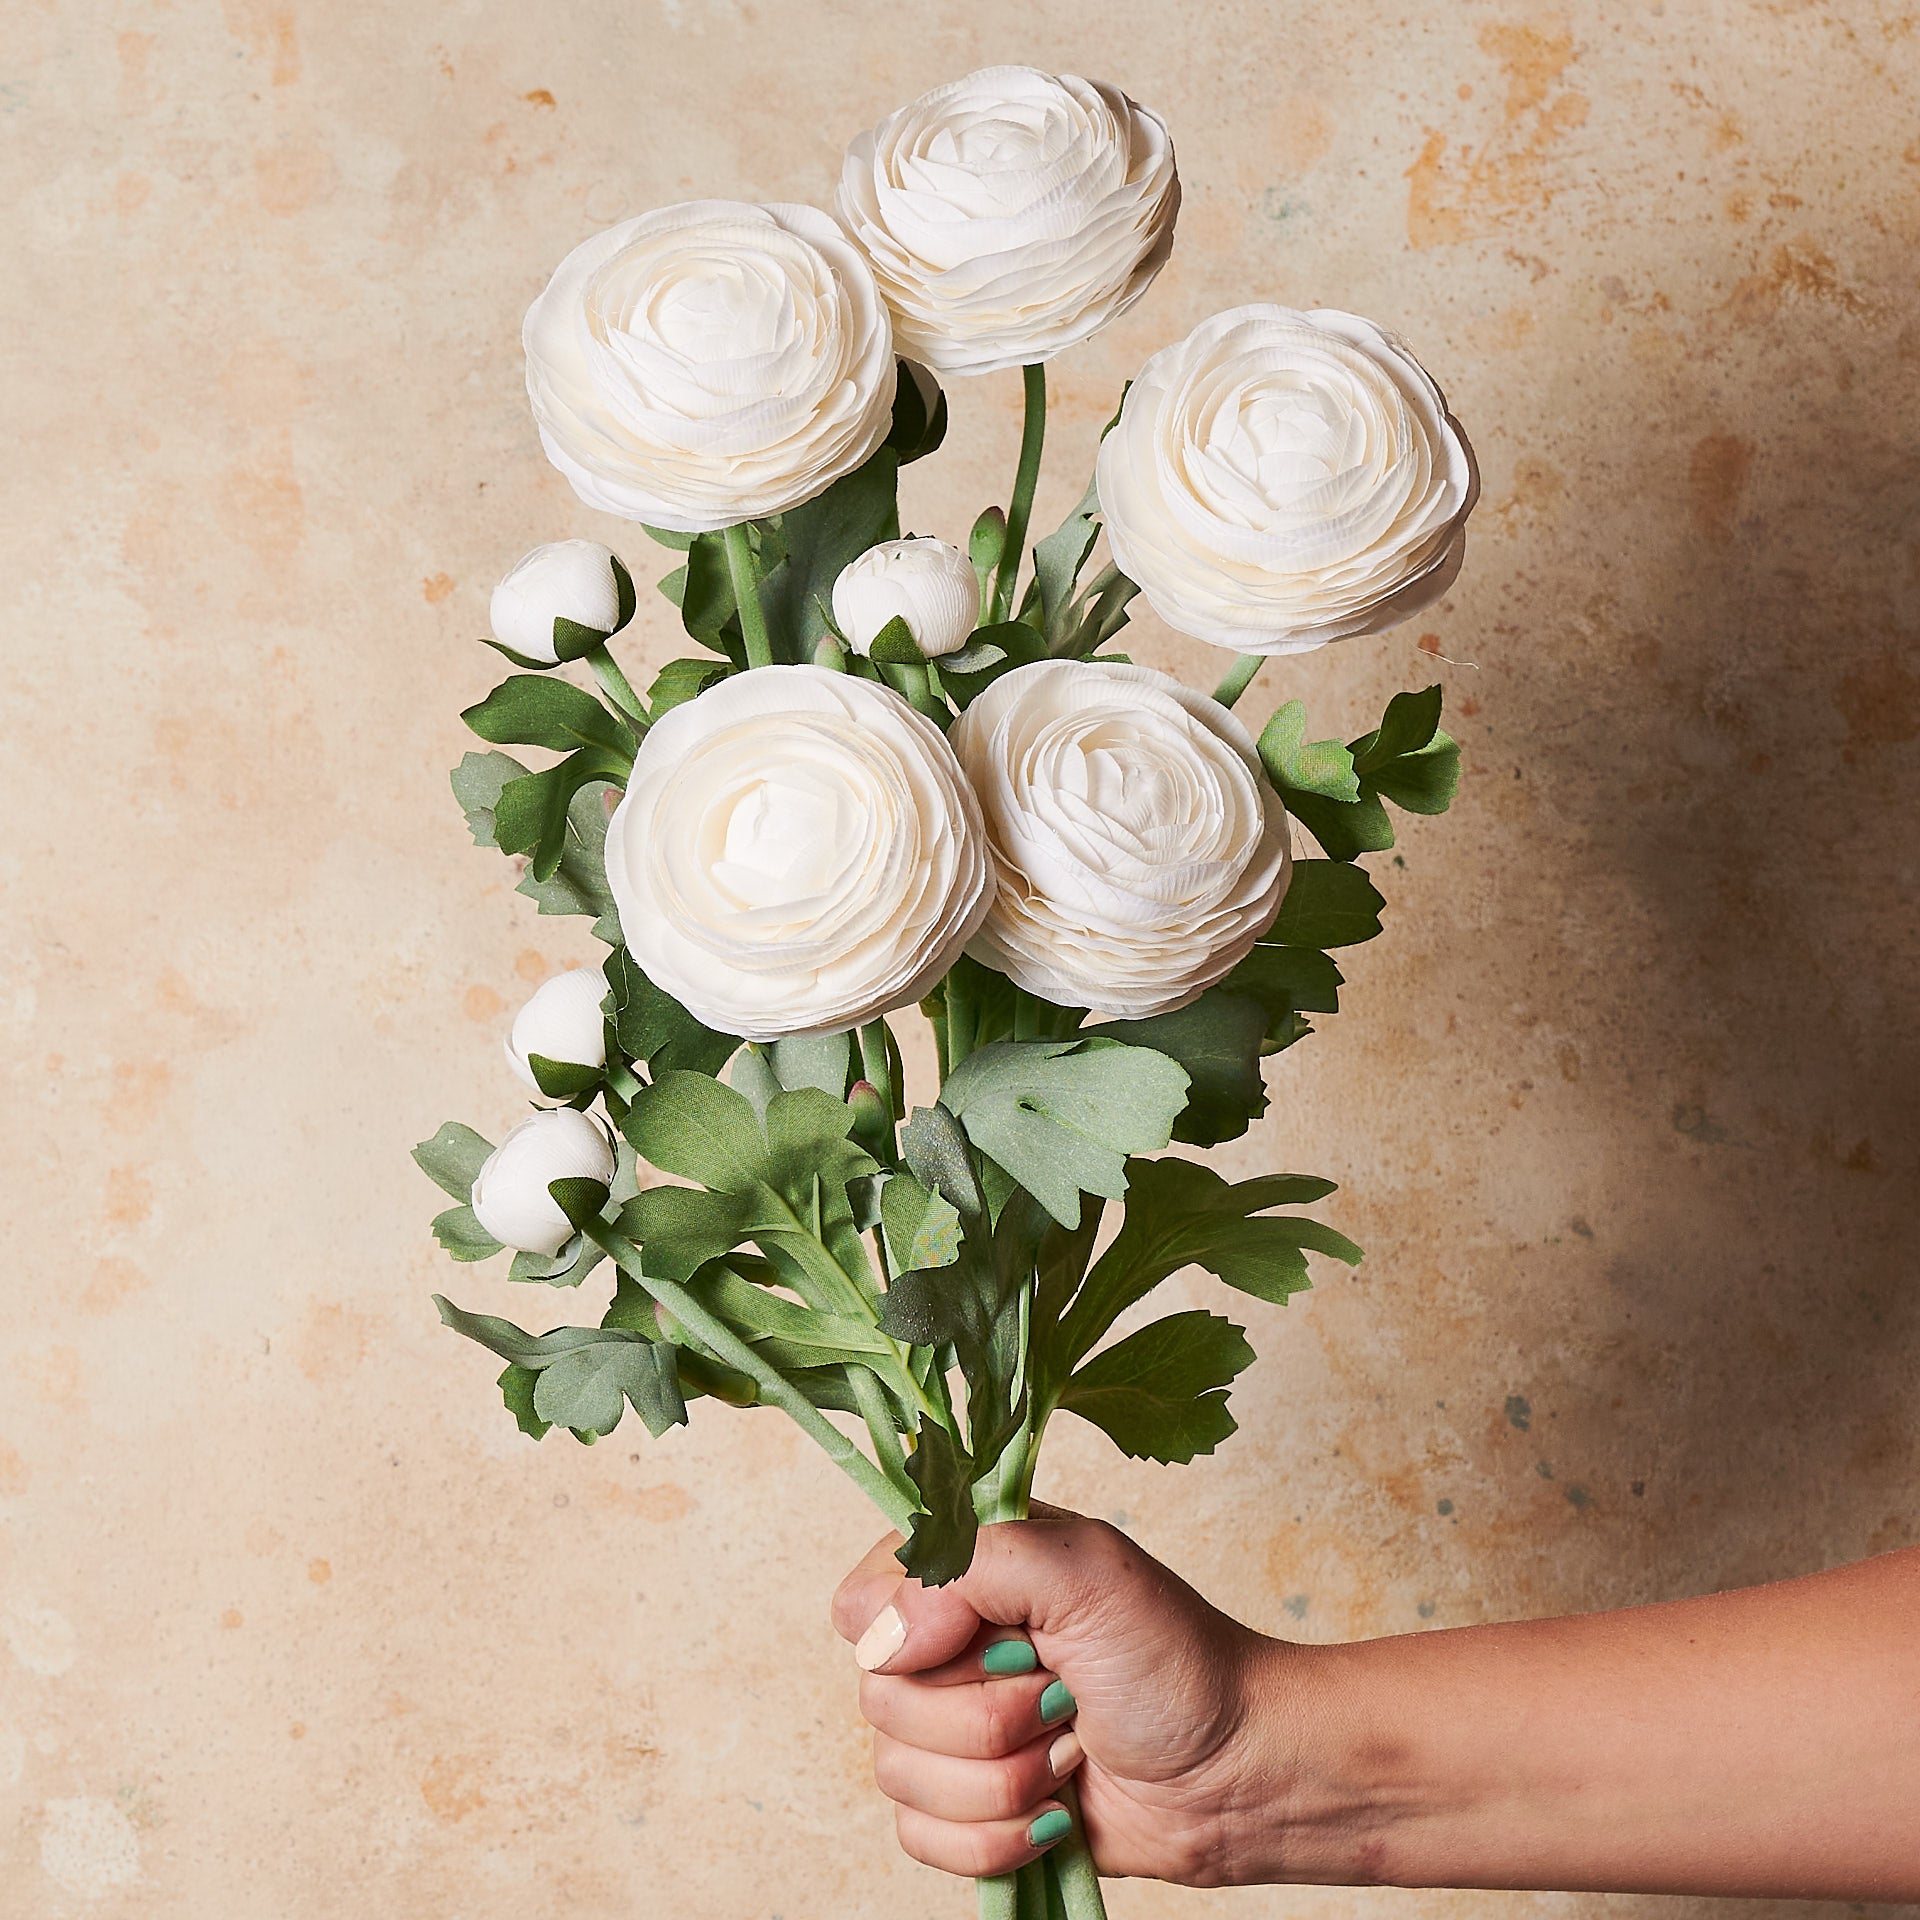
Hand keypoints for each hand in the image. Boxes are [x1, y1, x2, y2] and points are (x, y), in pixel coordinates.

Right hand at [830, 1505, 1287, 1885]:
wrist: (1235, 1771)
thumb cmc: (1173, 1657)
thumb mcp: (1083, 1570)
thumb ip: (970, 1565)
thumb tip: (882, 1641)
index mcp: (961, 1573)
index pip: (859, 1605)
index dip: (912, 1636)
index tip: (995, 1637)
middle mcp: (945, 1648)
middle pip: (878, 1701)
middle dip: (986, 1715)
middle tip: (1063, 1692)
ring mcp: (953, 1732)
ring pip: (898, 1776)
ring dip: (1003, 1776)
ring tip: (1071, 1744)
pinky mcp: (968, 1808)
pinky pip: (920, 1841)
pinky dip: (996, 1838)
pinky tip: (1057, 1808)